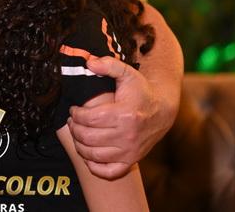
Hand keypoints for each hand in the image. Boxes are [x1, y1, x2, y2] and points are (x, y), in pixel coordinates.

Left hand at [67, 56, 165, 179]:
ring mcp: (130, 151)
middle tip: (72, 121)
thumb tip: (89, 62)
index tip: (74, 109)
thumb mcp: (127, 73)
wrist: (162, 111)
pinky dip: (94, 166)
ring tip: (78, 134)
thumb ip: (108, 65)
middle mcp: (127, 136)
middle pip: (88, 138)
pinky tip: (89, 154)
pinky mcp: (132, 161)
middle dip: (75, 129)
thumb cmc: (141, 91)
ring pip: (93, 155)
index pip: (89, 119)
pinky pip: (108, 171)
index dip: (76, 114)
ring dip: (80, 145)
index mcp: (124, 114)